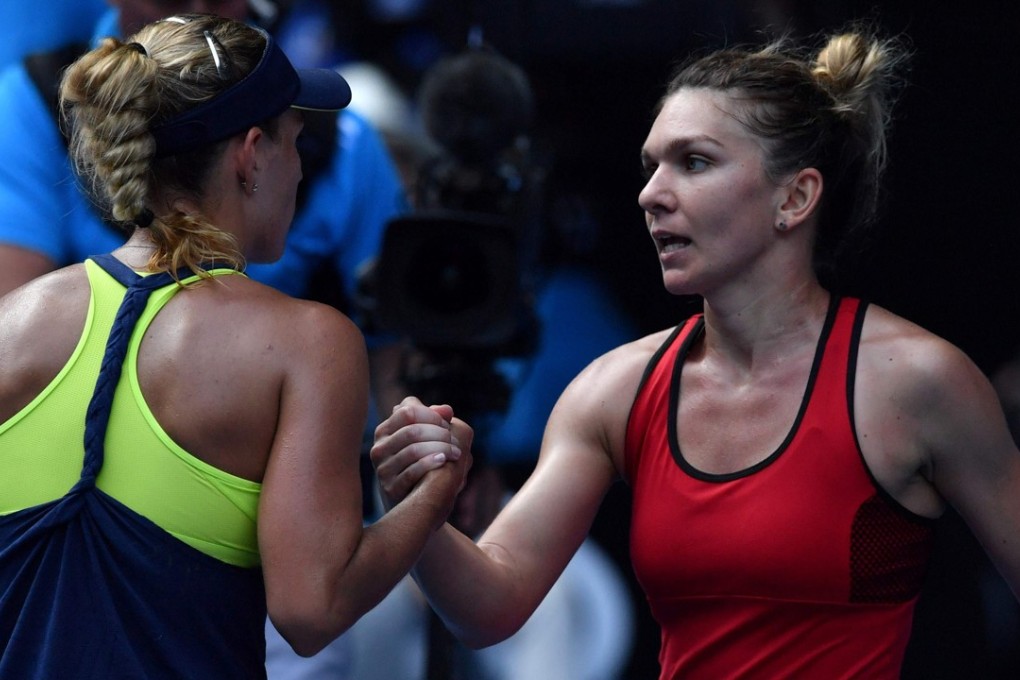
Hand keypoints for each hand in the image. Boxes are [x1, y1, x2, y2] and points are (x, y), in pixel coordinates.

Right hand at [371, 396, 472, 510]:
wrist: (414, 502)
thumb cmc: (422, 462)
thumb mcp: (428, 438)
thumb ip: (436, 419)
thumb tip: (446, 409)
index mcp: (385, 430)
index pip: (407, 411)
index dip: (432, 416)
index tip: (447, 424)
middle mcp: (379, 448)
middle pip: (412, 431)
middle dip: (440, 434)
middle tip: (456, 442)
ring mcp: (382, 468)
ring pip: (413, 450)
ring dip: (441, 449)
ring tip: (456, 453)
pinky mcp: (390, 488)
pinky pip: (411, 472)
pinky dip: (430, 463)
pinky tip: (444, 461)